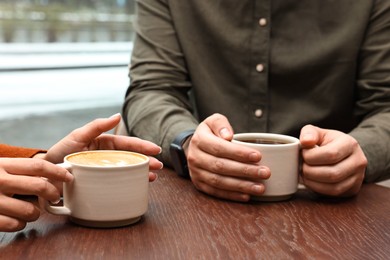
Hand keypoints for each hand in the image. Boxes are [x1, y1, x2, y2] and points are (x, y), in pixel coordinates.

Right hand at [0, 158, 72, 231]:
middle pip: (39, 186)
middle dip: (52, 194)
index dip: (58, 172)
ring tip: (29, 211)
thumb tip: (51, 173)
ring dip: (35, 213)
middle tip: (55, 198)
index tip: (69, 177)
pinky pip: (16, 225)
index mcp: (2, 165)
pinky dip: (20, 224)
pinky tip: (16, 219)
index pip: (38, 165)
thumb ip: (18, 169)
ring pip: (30, 210)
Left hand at [42, 113, 162, 180]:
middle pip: (131, 157)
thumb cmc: (60, 152)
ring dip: (142, 172)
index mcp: (104, 144)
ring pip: (128, 169)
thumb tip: (117, 116)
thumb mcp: (78, 136)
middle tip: (159, 165)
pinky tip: (139, 184)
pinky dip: (131, 182)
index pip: (127, 144)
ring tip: (153, 176)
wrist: (46, 175)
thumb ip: (97, 126)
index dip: (142, 146)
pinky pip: (119, 182)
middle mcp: (107, 156)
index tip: (155, 149)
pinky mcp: (102, 183)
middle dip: (147, 160)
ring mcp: (105, 170)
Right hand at [186, 113, 270, 201]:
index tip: (258, 156)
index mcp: (199, 140)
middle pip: (221, 166)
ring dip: (241, 186)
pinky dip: (232, 195)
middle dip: (245, 171)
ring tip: (260, 187)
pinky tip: (247, 195)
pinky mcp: (199, 185)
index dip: (239, 153)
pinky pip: (216, 192)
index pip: (220, 148)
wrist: (195, 147)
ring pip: (219, 181)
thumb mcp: (214, 121)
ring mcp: (196, 173)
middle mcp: (195, 157)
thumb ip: (221, 124)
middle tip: (265, 173)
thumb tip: (228, 135)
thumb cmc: (211, 133)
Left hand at [299, 125, 366, 196]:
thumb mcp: (319, 133)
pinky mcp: (352, 189)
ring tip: (304, 173)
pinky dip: (317, 188)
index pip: (331, 154)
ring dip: (312, 182)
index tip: (303, 154)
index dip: (311, 156)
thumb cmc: (327, 142)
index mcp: (350, 144)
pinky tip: (309, 181)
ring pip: (333, 186)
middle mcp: (358, 161)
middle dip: (310, 171)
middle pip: (332, 173)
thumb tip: (305, 141)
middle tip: (301, 166)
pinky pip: (333, 193)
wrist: (343, 153)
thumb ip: (309, 133)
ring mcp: (358, 177)